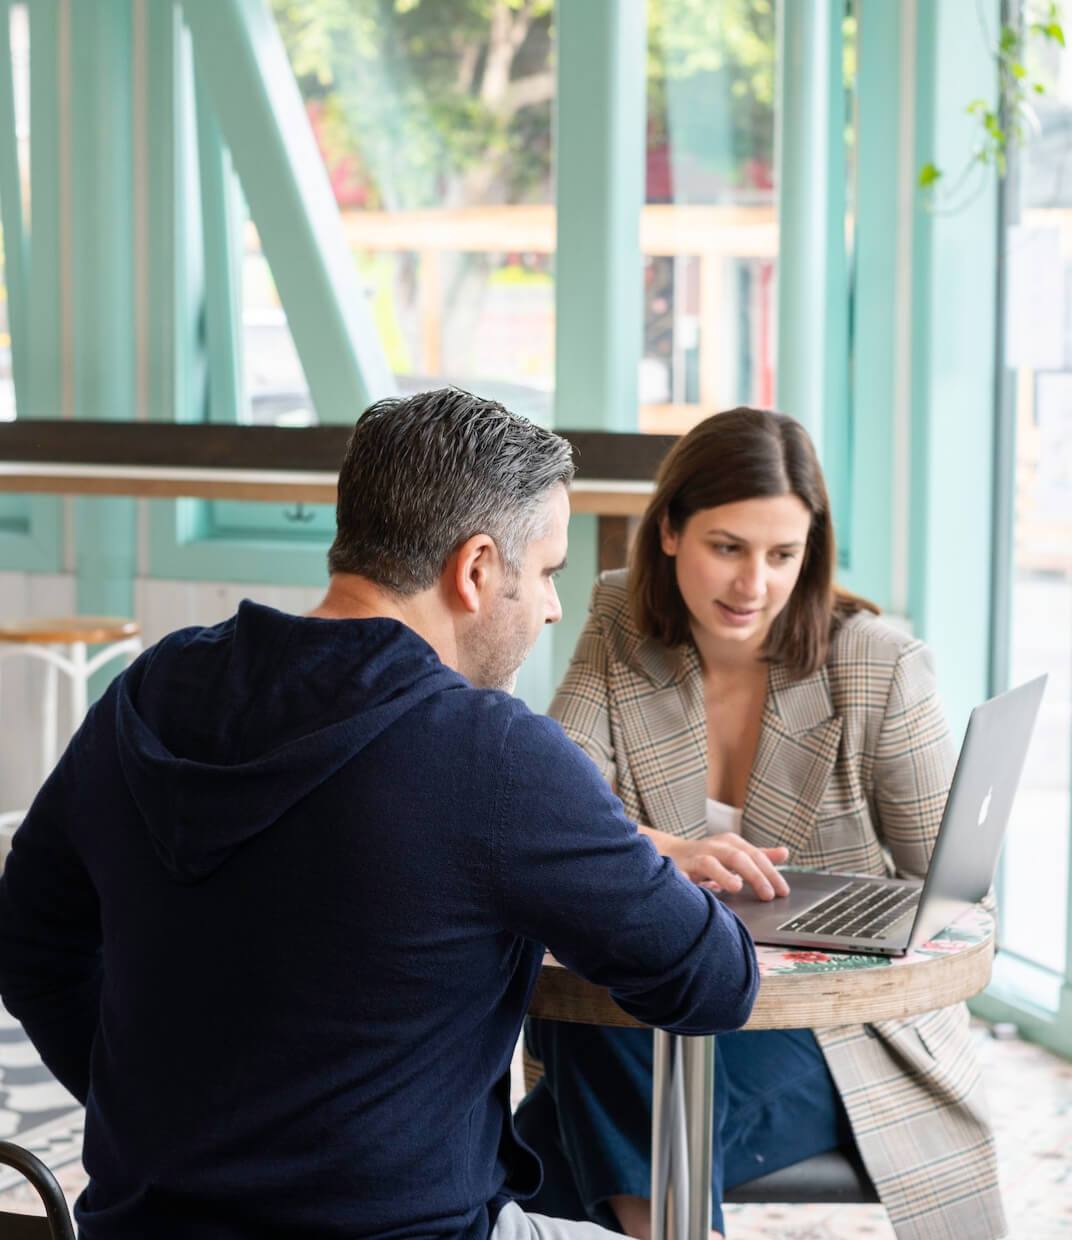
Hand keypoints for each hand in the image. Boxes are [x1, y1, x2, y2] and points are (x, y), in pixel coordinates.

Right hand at [665, 833, 789, 900]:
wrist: (670, 852)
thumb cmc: (709, 856)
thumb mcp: (735, 852)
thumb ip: (759, 855)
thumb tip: (785, 853)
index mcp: (731, 843)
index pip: (756, 856)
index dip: (771, 873)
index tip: (782, 892)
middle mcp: (714, 847)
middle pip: (737, 858)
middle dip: (755, 876)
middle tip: (768, 895)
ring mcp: (695, 858)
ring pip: (710, 863)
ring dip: (723, 875)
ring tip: (736, 887)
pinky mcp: (677, 869)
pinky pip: (682, 877)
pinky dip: (690, 884)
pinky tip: (698, 894)